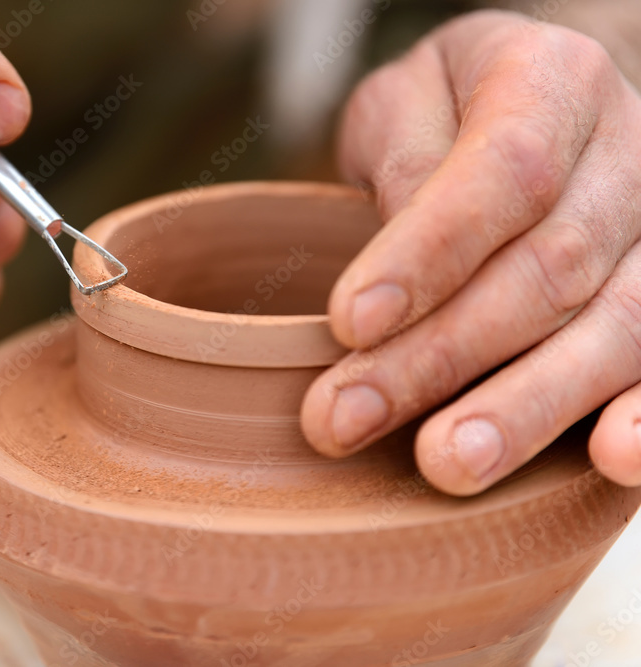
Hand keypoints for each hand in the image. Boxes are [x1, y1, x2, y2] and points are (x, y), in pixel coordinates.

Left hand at [300, 10, 640, 494]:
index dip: (427, 255)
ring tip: (443, 464)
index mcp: (553, 81)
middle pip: (549, 267)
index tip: (348, 324)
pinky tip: (608, 461)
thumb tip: (393, 289)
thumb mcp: (400, 108)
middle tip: (345, 418)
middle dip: (441, 354)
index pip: (504, 171)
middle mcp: (630, 151)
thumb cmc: (440, 115)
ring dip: (526, 406)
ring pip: (617, 326)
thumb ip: (401, 169)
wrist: (517, 108)